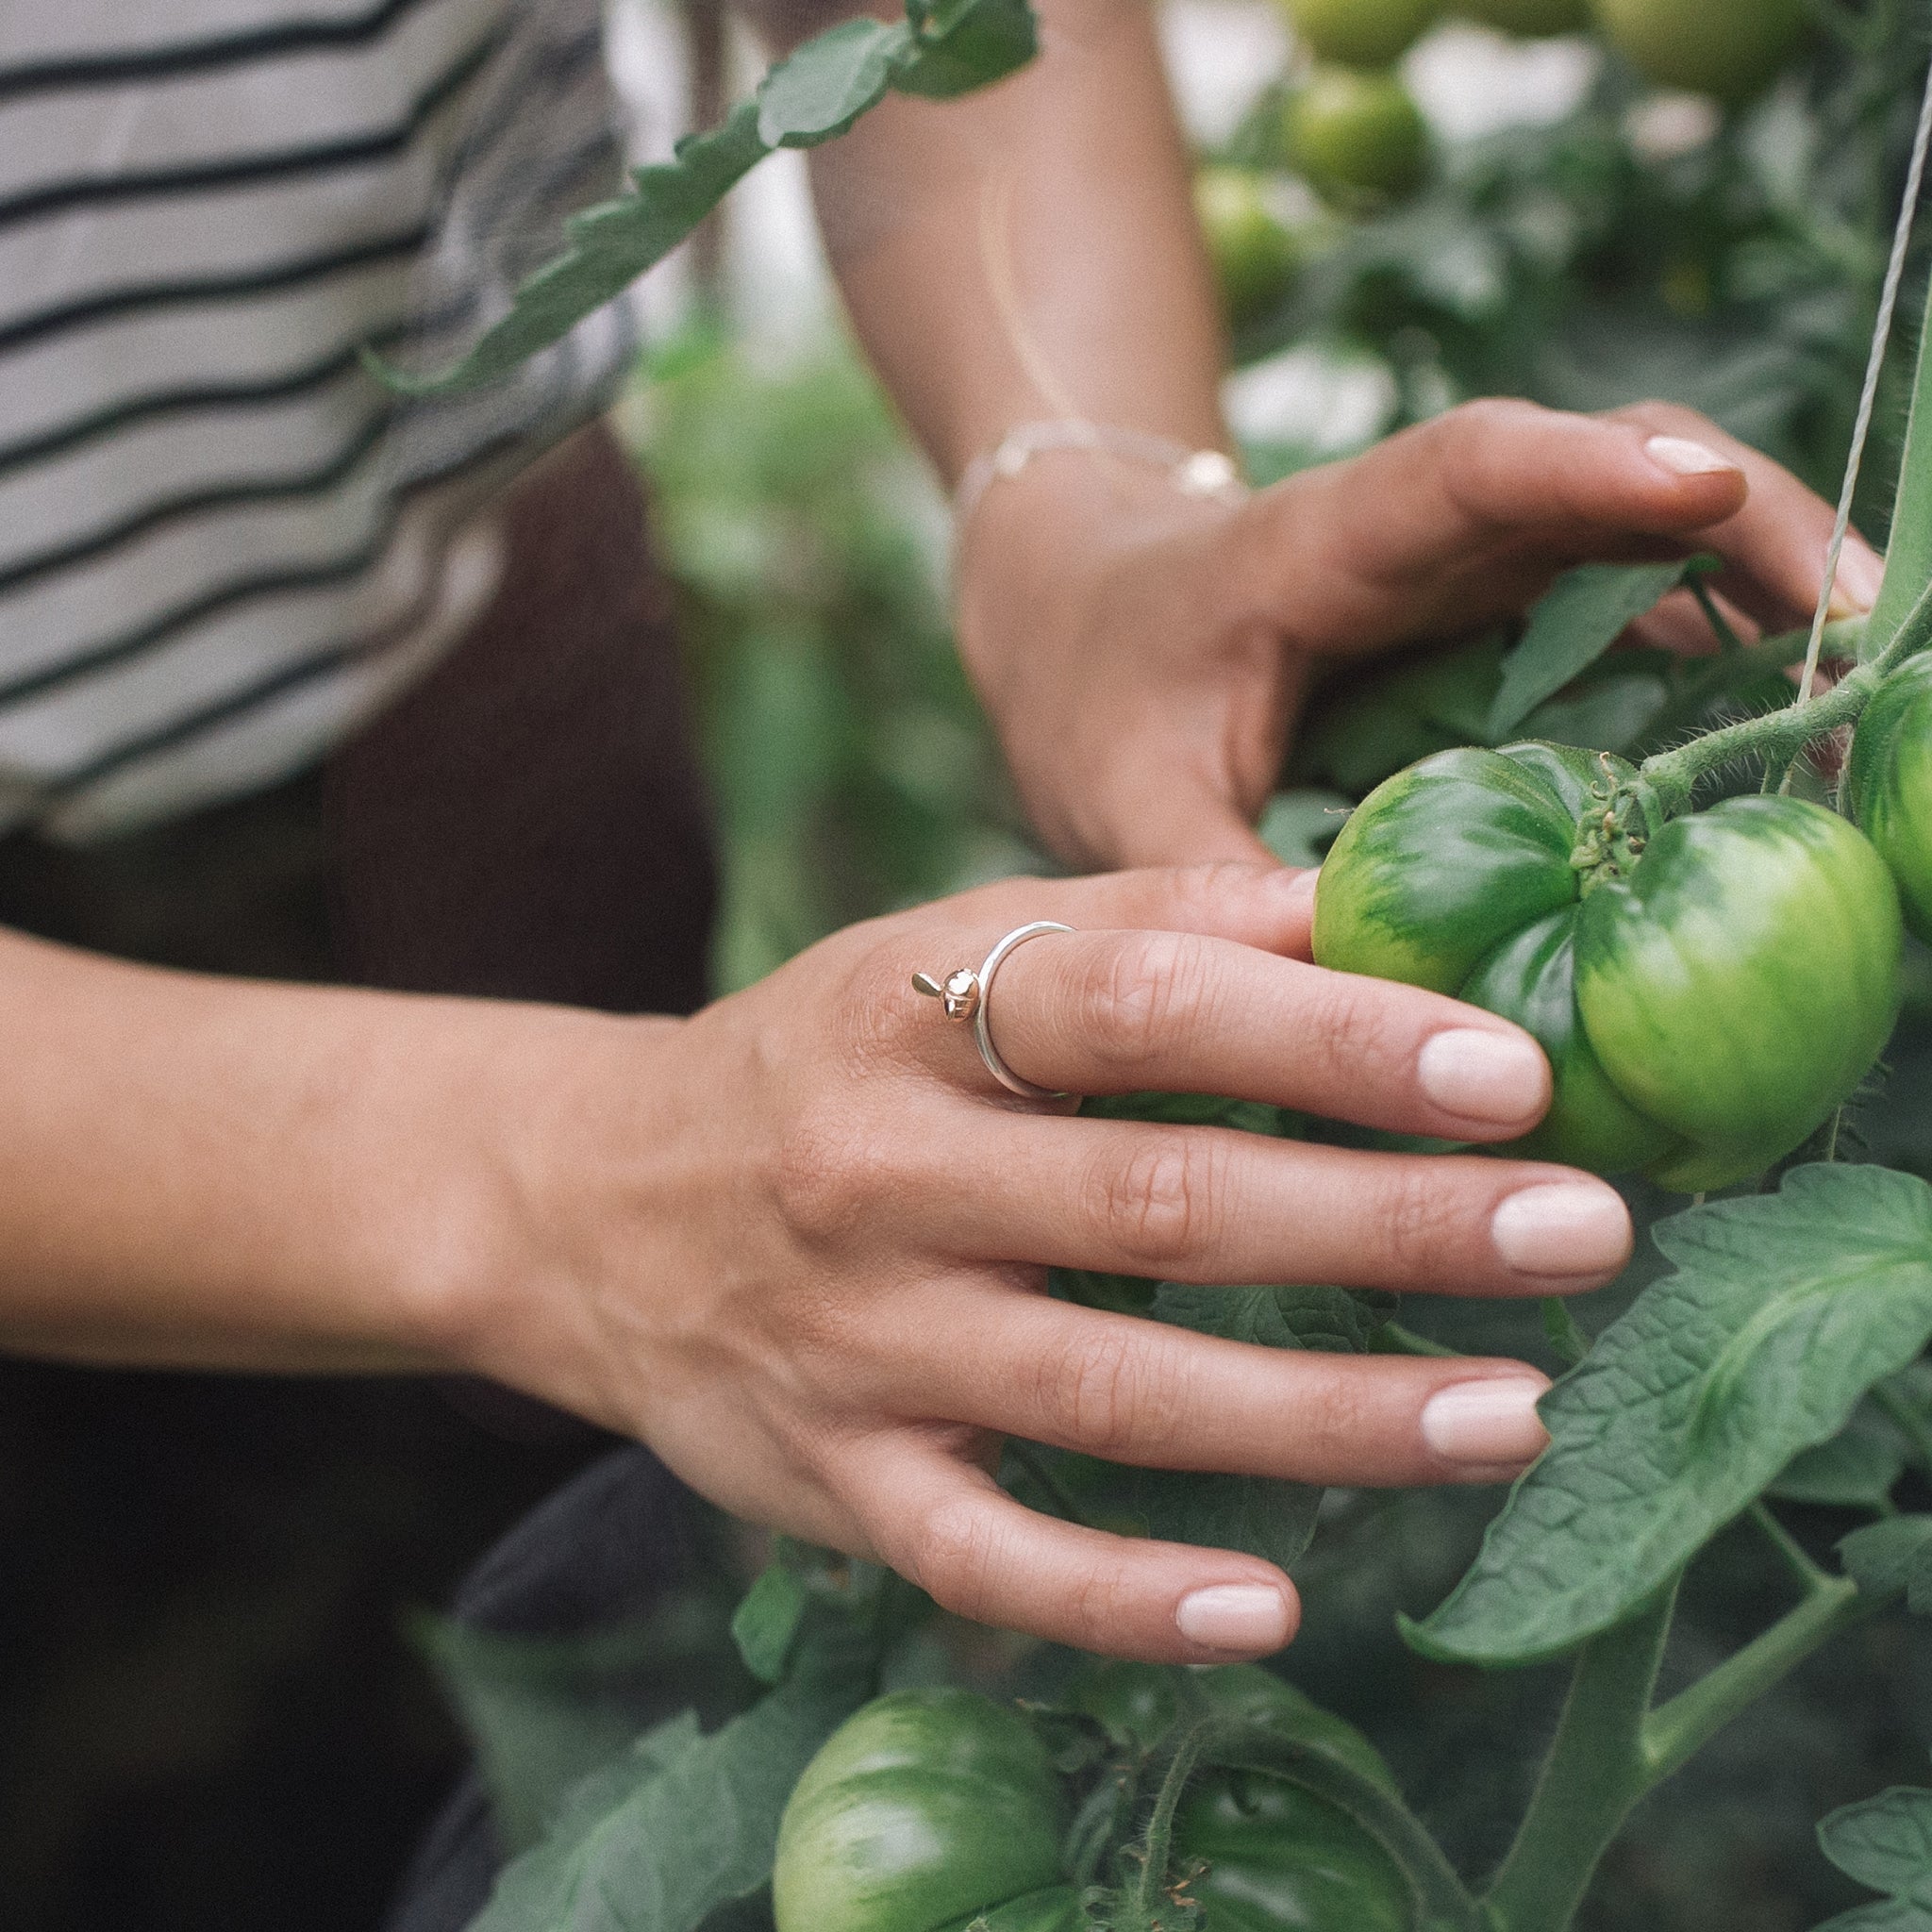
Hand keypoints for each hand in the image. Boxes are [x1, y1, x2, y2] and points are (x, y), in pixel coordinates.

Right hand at [454, 862, 1633, 1661]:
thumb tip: (1366, 906)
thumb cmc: (825, 1058)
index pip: (1141, 1006)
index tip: (1514, 1072)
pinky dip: (1124, 1598)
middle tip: (1580, 1234)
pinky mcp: (832, 1476)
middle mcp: (878, 1172)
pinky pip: (985, 1556)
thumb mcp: (943, 951)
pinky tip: (1272, 1611)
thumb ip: (1143, 923)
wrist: (593, 1197)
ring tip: (1512, 1414)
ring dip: (1323, 1414)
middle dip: (1388, 1222)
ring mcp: (855, 1339)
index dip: (1331, 1035)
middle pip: (1161, 1202)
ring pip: (1110, 1391)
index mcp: (913, 1010)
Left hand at [955, 398, 1881, 869]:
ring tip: (1866, 744)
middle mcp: (1428, 538)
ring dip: (1774, 628)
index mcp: (1319, 540)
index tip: (1700, 482)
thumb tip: (1336, 1008)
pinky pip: (1643, 640)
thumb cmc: (1097, 691)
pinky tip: (1784, 785)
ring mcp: (1484, 578)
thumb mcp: (1121, 796)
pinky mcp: (1510, 634)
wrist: (1083, 622)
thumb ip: (1209, 883)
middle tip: (1874, 648)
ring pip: (1657, 565)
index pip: (1465, 470)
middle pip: (1619, 487)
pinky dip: (1726, 696)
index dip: (1583, 467)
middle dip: (1760, 541)